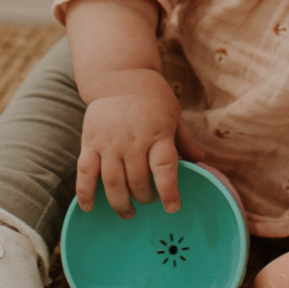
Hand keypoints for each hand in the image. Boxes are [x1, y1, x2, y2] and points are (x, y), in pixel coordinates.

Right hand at [75, 69, 204, 218]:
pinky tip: (90, 208)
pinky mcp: (90, 142)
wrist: (119, 75)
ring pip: (112, 182)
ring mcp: (109, 142)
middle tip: (149, 201)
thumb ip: (185, 140)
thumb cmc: (152, 97)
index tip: (172, 208)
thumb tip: (202, 161)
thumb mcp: (174, 114)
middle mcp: (133, 140)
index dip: (168, 191)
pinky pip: (85, 172)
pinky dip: (85, 193)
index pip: (164, 168)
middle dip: (145, 198)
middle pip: (138, 181)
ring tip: (128, 212)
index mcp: (158, 134)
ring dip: (120, 203)